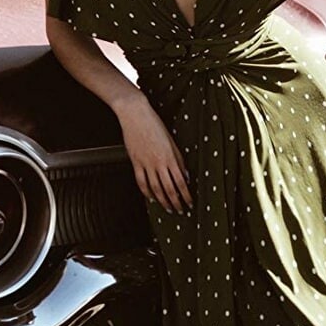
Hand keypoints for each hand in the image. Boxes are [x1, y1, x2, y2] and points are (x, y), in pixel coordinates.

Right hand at [116, 94, 192, 214]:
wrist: (135, 114)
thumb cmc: (154, 123)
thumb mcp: (171, 141)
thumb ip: (179, 159)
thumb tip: (185, 175)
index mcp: (170, 156)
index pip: (181, 181)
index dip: (186, 194)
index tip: (189, 202)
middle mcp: (158, 162)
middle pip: (169, 188)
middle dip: (176, 202)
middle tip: (180, 210)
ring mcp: (146, 163)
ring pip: (155, 188)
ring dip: (162, 201)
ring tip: (167, 208)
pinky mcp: (135, 162)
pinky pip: (141, 182)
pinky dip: (147, 192)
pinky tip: (151, 197)